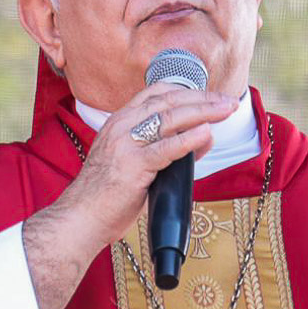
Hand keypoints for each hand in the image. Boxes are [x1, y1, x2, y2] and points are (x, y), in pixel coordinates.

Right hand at [24, 84, 237, 308]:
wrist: (80, 218)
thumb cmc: (106, 195)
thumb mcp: (132, 161)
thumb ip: (161, 148)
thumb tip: (200, 140)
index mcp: (119, 122)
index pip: (156, 93)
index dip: (187, 90)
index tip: (210, 94)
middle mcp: (121, 126)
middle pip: (168, 101)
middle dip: (202, 99)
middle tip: (227, 101)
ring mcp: (126, 144)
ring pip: (170, 118)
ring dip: (203, 112)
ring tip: (224, 111)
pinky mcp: (132, 166)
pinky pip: (166, 148)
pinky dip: (189, 139)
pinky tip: (206, 134)